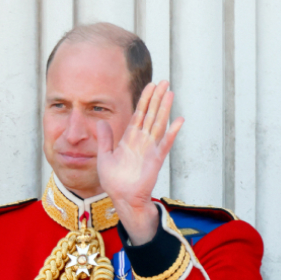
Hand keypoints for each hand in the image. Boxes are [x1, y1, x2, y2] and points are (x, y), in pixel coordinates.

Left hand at [97, 81, 183, 244]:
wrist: (122, 198)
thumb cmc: (114, 181)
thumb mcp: (104, 156)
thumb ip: (105, 139)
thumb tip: (101, 122)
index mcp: (130, 139)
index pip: (139, 114)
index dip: (144, 100)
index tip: (150, 86)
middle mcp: (142, 141)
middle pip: (151, 114)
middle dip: (157, 98)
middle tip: (164, 81)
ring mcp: (150, 149)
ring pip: (158, 123)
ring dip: (164, 108)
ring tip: (170, 93)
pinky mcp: (156, 159)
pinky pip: (165, 143)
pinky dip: (172, 132)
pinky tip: (179, 120)